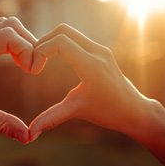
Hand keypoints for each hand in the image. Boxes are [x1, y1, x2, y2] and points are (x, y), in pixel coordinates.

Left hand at [0, 17, 36, 143]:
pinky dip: (11, 43)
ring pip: (3, 27)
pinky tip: (14, 62)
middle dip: (28, 42)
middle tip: (33, 67)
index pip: (8, 35)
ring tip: (27, 64)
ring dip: (20, 40)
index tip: (32, 71)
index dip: (28, 49)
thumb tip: (27, 136)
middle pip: (10, 26)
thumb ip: (0, 123)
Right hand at [29, 24, 153, 140]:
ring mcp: (100, 49)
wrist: (134, 110)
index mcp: (91, 65)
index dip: (41, 50)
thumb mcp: (76, 110)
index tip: (34, 69)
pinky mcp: (101, 51)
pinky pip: (76, 39)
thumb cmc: (108, 112)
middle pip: (62, 31)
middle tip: (34, 61)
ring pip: (69, 32)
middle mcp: (97, 52)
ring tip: (41, 60)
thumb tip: (30, 134)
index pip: (59, 42)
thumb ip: (51, 118)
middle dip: (43, 42)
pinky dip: (61, 44)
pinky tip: (54, 60)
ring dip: (52, 42)